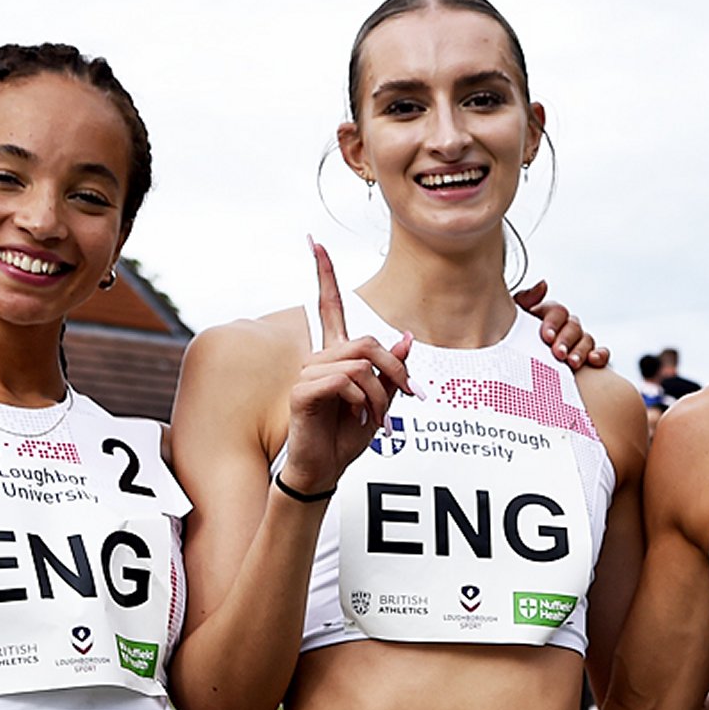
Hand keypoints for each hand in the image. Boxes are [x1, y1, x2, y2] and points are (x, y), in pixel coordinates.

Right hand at [279, 240, 418, 494]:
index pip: (329, 306)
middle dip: (395, 368)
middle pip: (366, 341)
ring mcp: (307, 373)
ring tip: (377, 415)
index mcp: (336, 355)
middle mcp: (319, 358)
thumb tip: (406, 337)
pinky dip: (360, 400)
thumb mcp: (382, 401)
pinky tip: (356, 415)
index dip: (323, 273)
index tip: (314, 241)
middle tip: (405, 395)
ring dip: (380, 392)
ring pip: (359, 362)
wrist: (326, 468)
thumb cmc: (348, 436)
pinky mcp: (301, 392)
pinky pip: (343, 380)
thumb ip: (392, 370)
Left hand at [514, 281, 608, 369]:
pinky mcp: (587, 359)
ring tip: (572, 363)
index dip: (553, 323)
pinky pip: (600, 353)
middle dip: (566, 340)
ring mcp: (576, 343)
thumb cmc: (509, 342)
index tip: (546, 337)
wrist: (513, 368)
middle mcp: (564, 328)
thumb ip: (524, 300)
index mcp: (547, 316)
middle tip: (558, 353)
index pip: (558, 312)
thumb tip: (543, 285)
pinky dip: (600, 355)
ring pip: (587, 340)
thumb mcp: (512, 320)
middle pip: (574, 326)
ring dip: (581, 350)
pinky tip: (593, 360)